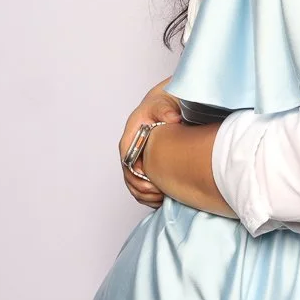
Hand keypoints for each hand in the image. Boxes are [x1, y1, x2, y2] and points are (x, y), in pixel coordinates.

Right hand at [118, 77, 181, 208]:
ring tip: (160, 199)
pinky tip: (161, 199)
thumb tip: (172, 118)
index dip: (136, 172)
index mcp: (132, 132)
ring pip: (132, 180)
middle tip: (158, 194)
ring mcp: (138, 154)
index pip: (127, 156)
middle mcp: (132, 145)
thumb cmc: (165, 101)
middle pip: (128, 172)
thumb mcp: (165, 103)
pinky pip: (141, 182)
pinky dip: (148, 194)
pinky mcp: (145, 161)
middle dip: (141, 187)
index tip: (150, 181)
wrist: (170, 100)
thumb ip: (166, 110)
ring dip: (144, 193)